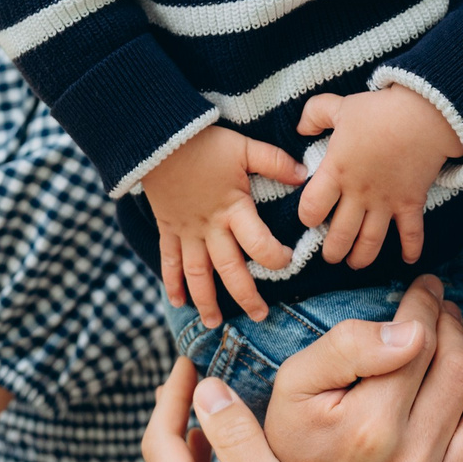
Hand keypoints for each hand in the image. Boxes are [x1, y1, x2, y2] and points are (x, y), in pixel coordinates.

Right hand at [142, 125, 305, 325]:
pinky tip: (177, 301)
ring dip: (205, 301)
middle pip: (229, 270)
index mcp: (233, 209)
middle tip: (260, 316)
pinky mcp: (168, 229)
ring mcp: (186, 232)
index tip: (287, 261)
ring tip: (214, 323)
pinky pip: (169, 261)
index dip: (275, 256)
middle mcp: (210, 228)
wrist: (157, 139)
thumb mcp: (244, 147)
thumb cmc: (204, 142)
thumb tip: (305, 176)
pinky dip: (171, 283)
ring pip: (196, 274)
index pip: (258, 243)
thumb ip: (274, 162)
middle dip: (245, 295)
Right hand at [263, 275, 462, 461]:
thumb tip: (413, 333)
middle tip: (446, 317)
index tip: (428, 290)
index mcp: (367, 427)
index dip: (427, 306)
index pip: (421, 344)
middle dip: (455, 333)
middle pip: (460, 376)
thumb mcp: (294, 385)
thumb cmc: (293, 445)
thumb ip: (348, 347)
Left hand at [295, 87, 462, 271]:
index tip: (309, 218)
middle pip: (339, 235)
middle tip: (330, 256)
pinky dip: (411, 249)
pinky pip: (412, 233)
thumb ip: (314, 115)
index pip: (312, 208)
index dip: (307, 217)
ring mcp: (386, 202)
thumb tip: (300, 128)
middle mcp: (358, 193)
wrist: (424, 114)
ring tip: (355, 264)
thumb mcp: (339, 106)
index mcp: (336, 171)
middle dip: (332, 251)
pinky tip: (408, 260)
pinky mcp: (411, 203)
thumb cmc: (379, 110)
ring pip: (370, 242)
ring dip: (361, 258)